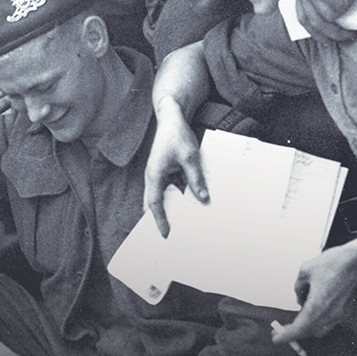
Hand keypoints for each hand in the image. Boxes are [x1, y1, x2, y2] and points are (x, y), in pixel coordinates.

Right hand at [142, 105, 205, 237]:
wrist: (171, 118)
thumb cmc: (177, 136)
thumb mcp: (190, 158)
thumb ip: (195, 179)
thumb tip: (203, 199)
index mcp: (154, 174)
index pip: (154, 204)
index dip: (159, 220)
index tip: (165, 234)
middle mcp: (153, 177)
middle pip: (154, 204)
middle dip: (160, 220)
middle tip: (168, 237)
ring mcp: (158, 174)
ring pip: (162, 197)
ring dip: (170, 210)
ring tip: (180, 225)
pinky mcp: (165, 172)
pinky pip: (170, 189)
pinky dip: (177, 198)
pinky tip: (190, 204)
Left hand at [275, 243, 356, 344]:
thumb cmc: (331, 262)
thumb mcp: (305, 270)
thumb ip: (298, 288)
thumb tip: (299, 300)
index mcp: (317, 306)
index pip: (299, 329)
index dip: (286, 336)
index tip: (275, 339)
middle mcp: (330, 315)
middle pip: (308, 331)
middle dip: (293, 333)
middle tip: (279, 332)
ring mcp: (341, 314)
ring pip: (320, 328)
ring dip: (307, 326)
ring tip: (296, 319)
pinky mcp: (347, 310)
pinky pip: (329, 321)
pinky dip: (319, 319)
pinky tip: (313, 307)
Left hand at [291, 0, 356, 42]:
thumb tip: (328, 25)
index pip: (302, 18)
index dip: (316, 33)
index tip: (329, 41)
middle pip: (314, 22)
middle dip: (332, 34)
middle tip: (349, 37)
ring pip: (329, 16)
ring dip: (345, 10)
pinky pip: (338, 7)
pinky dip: (349, 0)